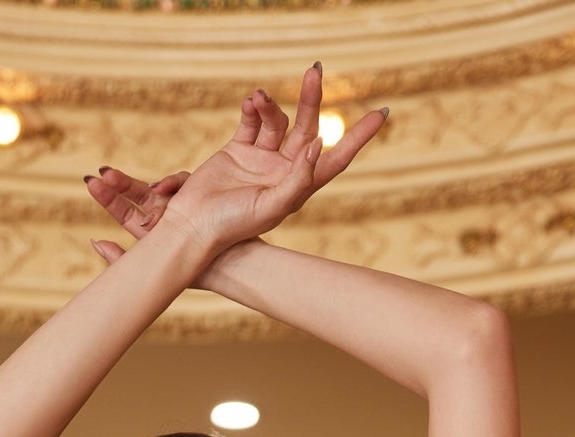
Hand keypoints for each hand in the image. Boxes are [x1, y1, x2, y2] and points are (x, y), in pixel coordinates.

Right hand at [85, 67, 386, 274]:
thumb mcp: (272, 207)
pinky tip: (249, 103)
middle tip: (314, 70)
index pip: (337, 158)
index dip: (359, 137)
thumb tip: (319, 142)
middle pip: (308, 127)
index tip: (382, 113)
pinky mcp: (238, 149)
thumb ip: (299, 179)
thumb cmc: (233, 227)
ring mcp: (262, 159)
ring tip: (257, 99)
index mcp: (299, 188)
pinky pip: (252, 121)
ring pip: (277, 120)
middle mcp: (284, 171)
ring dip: (270, 105)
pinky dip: (252, 109)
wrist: (193, 227)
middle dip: (312, 99)